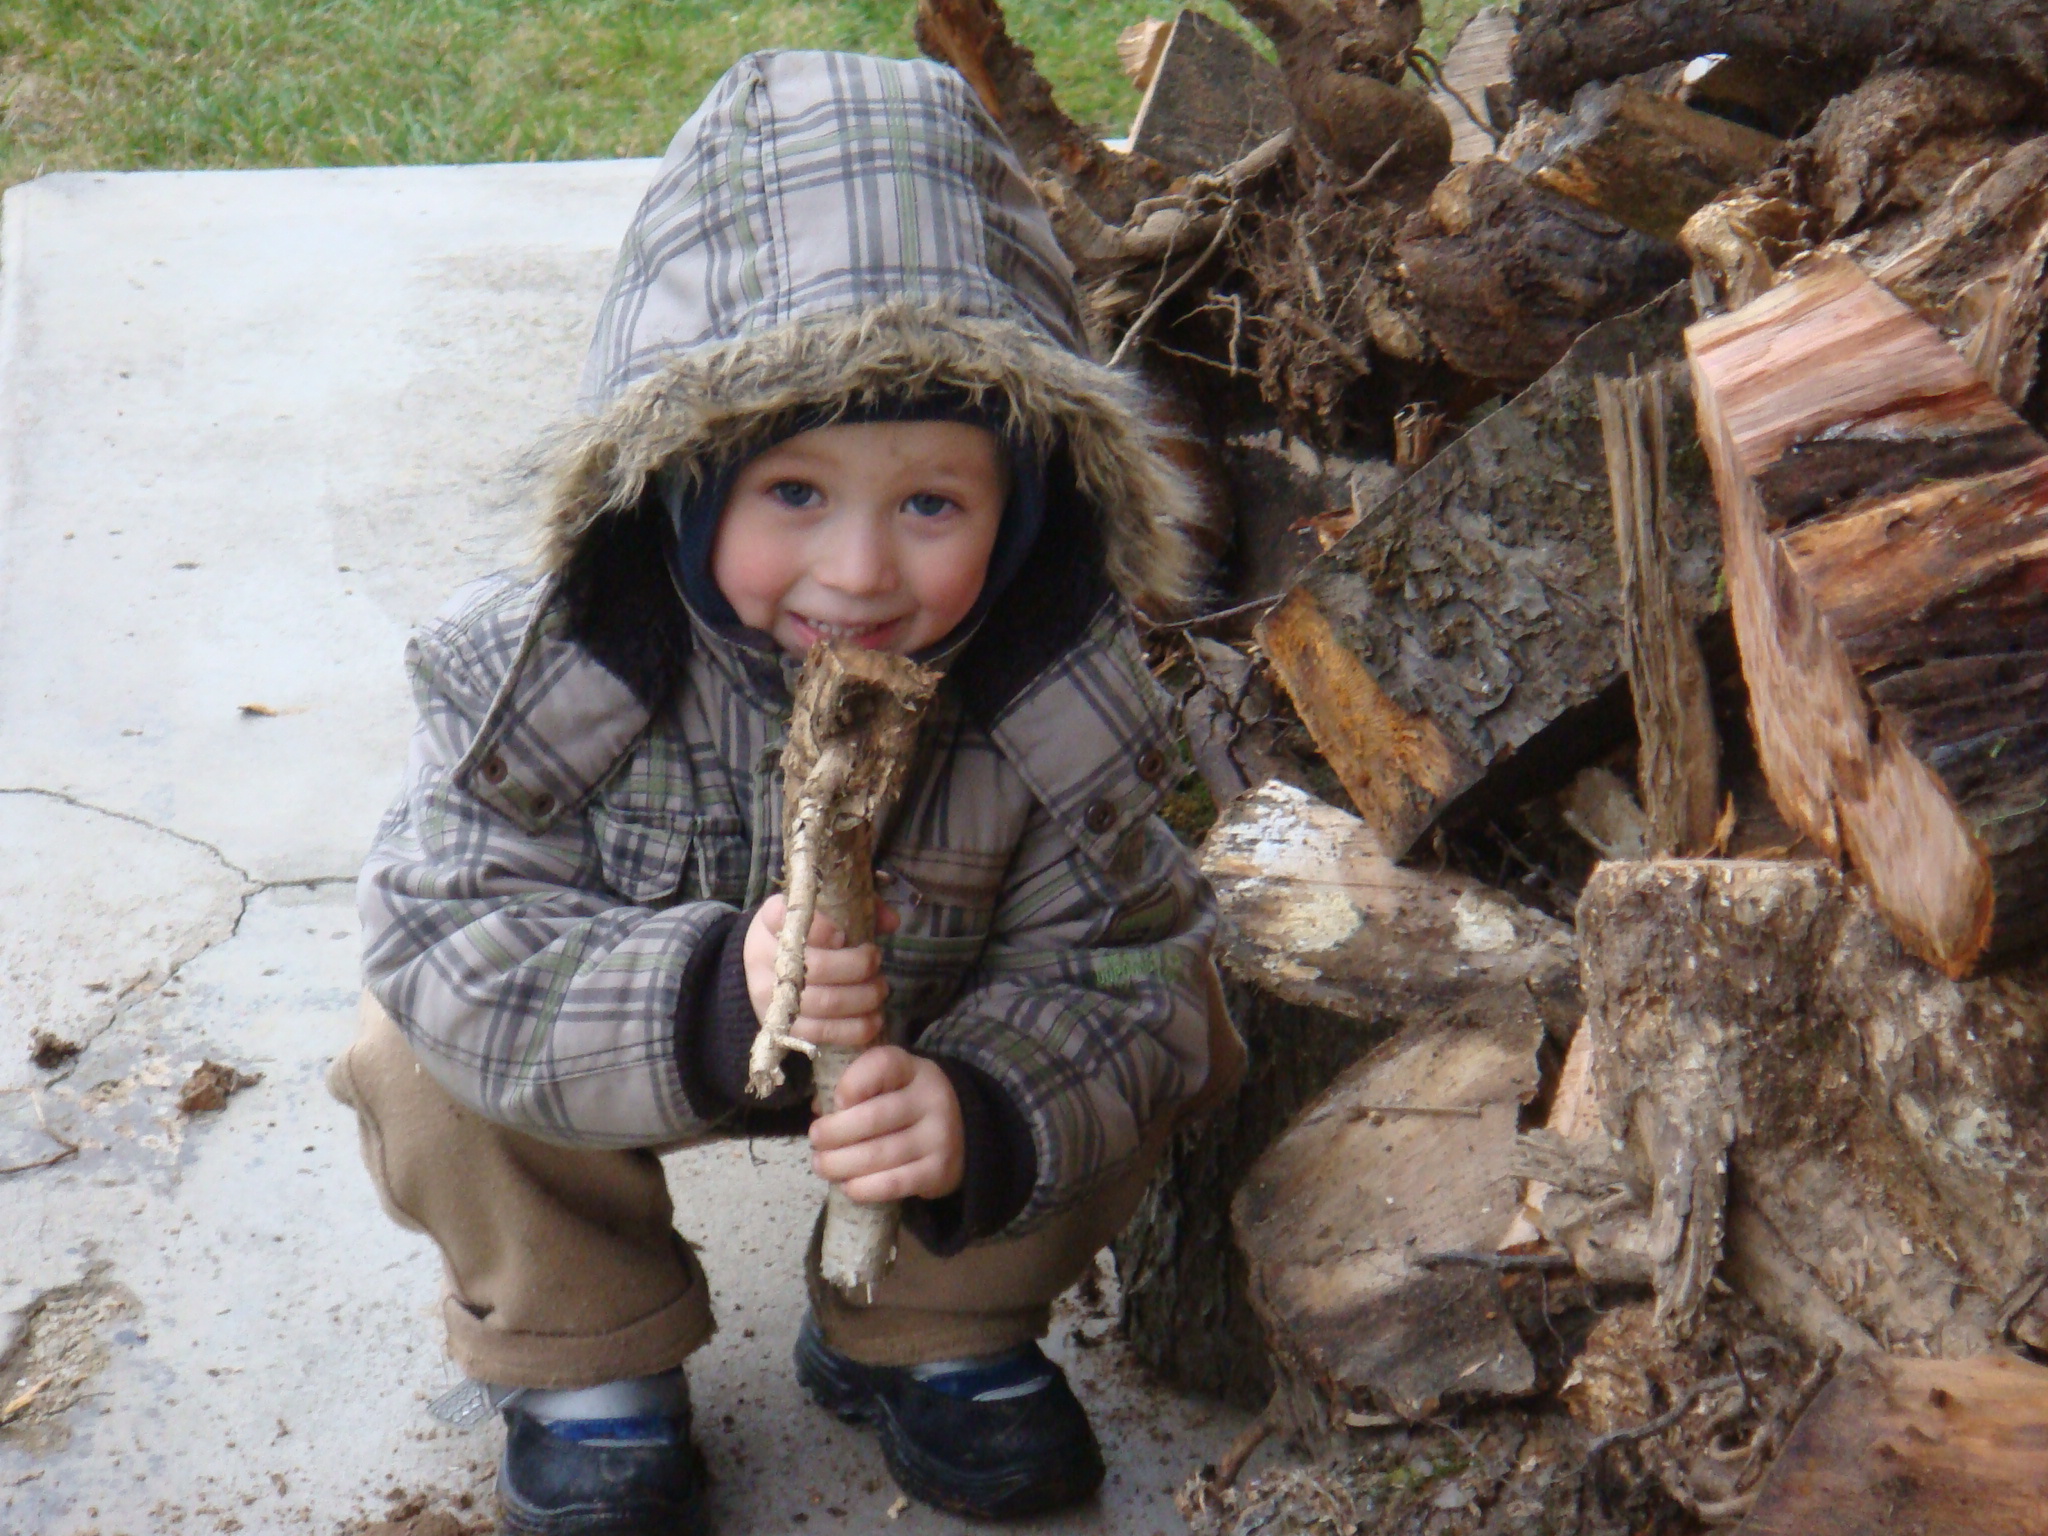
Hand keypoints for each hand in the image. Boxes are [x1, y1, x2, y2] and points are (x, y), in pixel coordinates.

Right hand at [743, 895, 899, 1052]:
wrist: (766, 968)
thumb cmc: (806, 934)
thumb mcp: (824, 910)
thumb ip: (858, 908)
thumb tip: (892, 921)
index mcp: (770, 919)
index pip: (783, 917)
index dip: (820, 928)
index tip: (843, 934)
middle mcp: (763, 956)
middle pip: (815, 967)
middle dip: (857, 967)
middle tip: (876, 962)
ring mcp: (769, 996)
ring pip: (823, 1003)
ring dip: (862, 998)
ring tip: (879, 990)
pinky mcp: (781, 1027)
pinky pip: (821, 1033)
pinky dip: (854, 1029)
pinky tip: (873, 1020)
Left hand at [809, 1047, 964, 1202]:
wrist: (963, 1130)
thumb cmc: (908, 1104)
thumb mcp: (891, 1082)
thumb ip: (856, 1087)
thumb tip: (819, 1109)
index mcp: (914, 1069)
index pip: (881, 1066)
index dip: (851, 1084)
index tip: (835, 1102)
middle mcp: (931, 1099)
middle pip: (872, 1118)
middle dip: (833, 1133)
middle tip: (815, 1140)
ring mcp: (938, 1137)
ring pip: (879, 1155)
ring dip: (841, 1164)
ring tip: (822, 1165)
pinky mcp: (939, 1172)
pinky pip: (894, 1183)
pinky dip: (864, 1188)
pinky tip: (848, 1186)